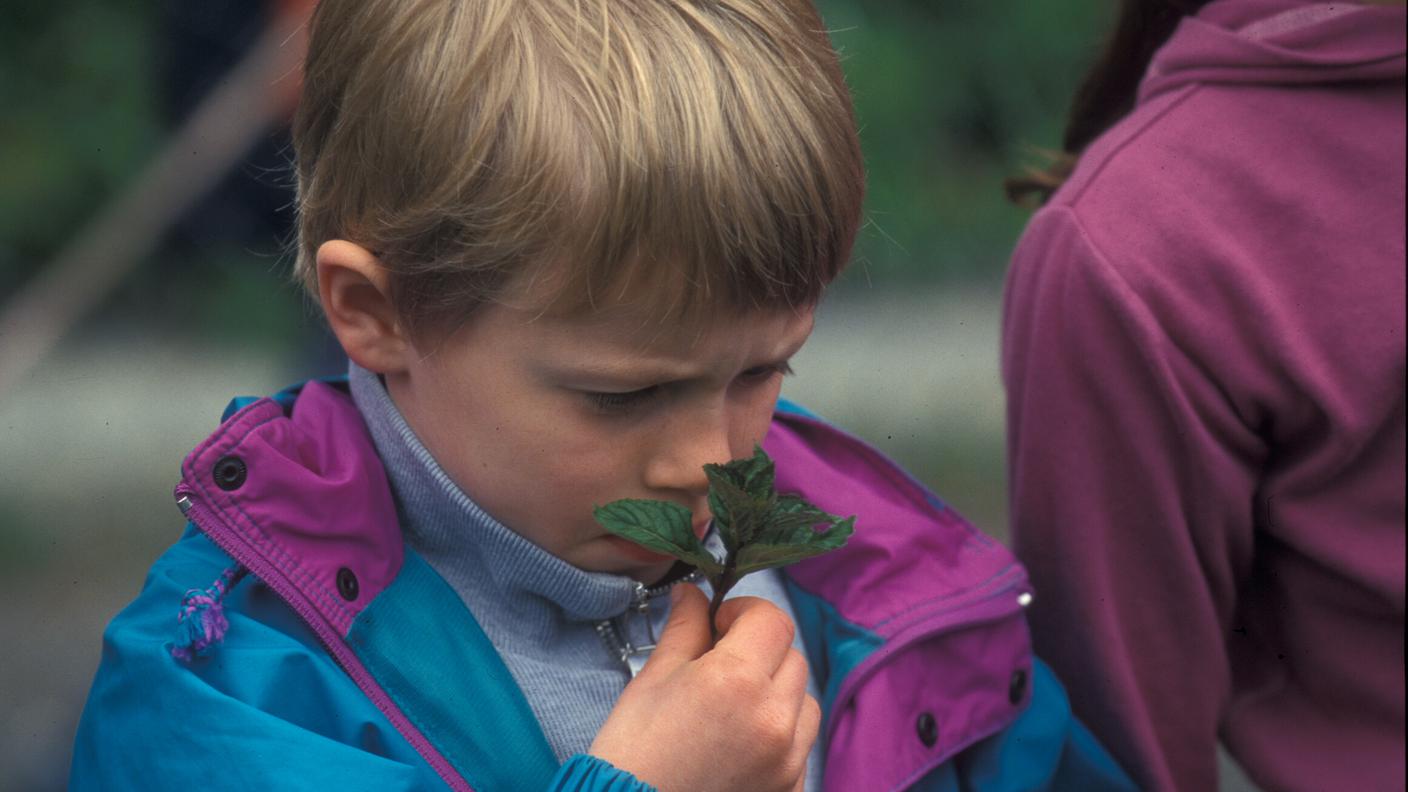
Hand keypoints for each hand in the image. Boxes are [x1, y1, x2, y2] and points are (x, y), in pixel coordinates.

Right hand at [588, 584, 819, 791]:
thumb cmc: (633, 750)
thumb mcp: (653, 678)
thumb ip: (684, 628)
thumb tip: (692, 593)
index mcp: (737, 680)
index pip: (772, 619)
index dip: (744, 611)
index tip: (719, 624)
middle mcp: (774, 719)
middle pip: (792, 657)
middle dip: (760, 650)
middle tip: (720, 663)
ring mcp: (787, 760)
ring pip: (804, 702)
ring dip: (777, 692)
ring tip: (734, 706)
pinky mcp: (790, 789)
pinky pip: (800, 746)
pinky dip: (780, 735)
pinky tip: (741, 743)